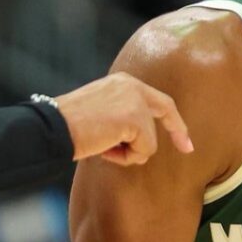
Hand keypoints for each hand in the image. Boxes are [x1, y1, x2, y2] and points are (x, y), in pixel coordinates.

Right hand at [55, 72, 193, 165]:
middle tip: (188, 149)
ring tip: (103, 149)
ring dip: (129, 154)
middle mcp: (131, 85)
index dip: (170, 118)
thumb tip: (139, 138)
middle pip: (166, 108)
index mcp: (122, 82)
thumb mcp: (99, 114)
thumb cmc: (68, 127)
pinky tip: (105, 151)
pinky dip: (126, 158)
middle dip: (179, 130)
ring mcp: (134, 100)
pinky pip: (144, 150)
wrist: (53, 128)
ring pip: (149, 141)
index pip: (154, 98)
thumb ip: (121, 118)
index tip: (183, 137)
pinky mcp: (135, 118)